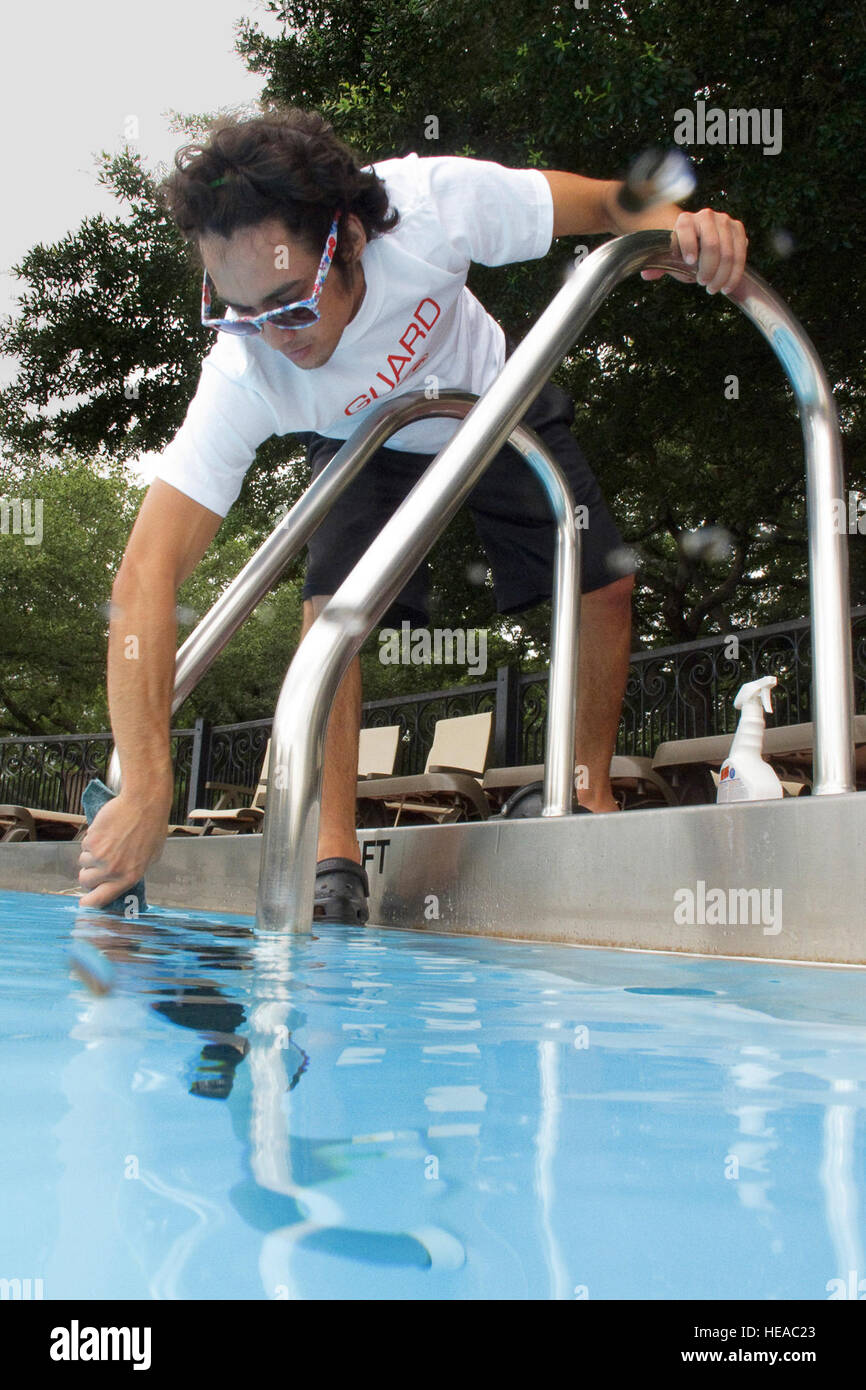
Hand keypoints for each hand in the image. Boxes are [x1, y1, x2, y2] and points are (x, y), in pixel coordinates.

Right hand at [77, 787, 170, 909]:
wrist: (143, 804)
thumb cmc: (152, 827)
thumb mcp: (151, 857)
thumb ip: (134, 871)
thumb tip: (120, 880)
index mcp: (129, 877)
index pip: (101, 898)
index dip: (89, 903)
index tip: (84, 903)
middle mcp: (112, 870)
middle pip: (85, 881)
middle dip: (88, 873)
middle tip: (97, 863)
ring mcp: (100, 856)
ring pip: (83, 861)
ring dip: (91, 854)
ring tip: (108, 841)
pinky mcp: (91, 841)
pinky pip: (84, 845)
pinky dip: (91, 839)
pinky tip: (106, 830)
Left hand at [641, 208, 747, 293]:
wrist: (699, 242)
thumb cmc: (682, 253)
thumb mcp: (669, 259)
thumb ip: (658, 266)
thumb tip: (647, 275)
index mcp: (685, 220)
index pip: (686, 229)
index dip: (688, 245)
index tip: (690, 262)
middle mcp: (705, 216)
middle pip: (711, 244)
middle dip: (708, 268)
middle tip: (704, 284)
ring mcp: (724, 221)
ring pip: (728, 252)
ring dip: (722, 275)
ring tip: (714, 289)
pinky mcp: (738, 229)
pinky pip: (741, 253)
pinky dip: (735, 273)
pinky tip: (727, 286)